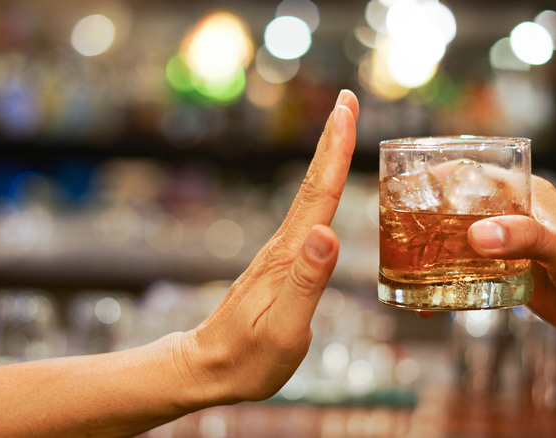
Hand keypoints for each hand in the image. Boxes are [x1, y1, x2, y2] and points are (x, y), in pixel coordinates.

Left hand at [175, 90, 359, 405]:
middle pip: (313, 184)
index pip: (319, 194)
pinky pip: (307, 217)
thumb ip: (307, 281)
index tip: (346, 109)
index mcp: (290, 255)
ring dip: (327, 159)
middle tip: (347, 100)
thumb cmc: (248, 358)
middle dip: (332, 139)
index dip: (335, 149)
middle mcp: (285, 245)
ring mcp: (281, 253)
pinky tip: (326, 190)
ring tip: (342, 130)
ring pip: (310, 197)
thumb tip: (328, 231)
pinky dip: (321, 190)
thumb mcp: (284, 329)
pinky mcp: (281, 265)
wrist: (208, 369)